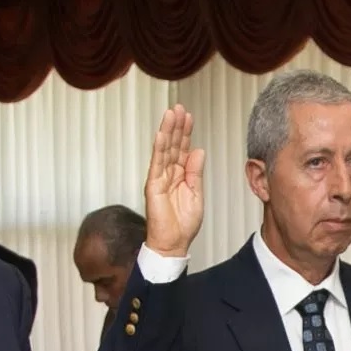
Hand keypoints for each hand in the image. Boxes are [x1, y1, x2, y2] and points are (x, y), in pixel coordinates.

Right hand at [144, 103, 203, 258]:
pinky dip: (158, 148)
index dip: (185, 133)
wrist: (174, 243)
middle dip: (176, 126)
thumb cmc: (183, 224)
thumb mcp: (196, 194)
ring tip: (171, 113)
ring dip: (167, 131)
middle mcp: (169, 173)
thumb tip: (198, 150)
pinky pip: (156, 164)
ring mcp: (159, 178)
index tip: (188, 116)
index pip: (182, 149)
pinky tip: (160, 134)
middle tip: (179, 108)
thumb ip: (196, 172)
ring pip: (164, 150)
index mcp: (181, 175)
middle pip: (172, 145)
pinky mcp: (153, 185)